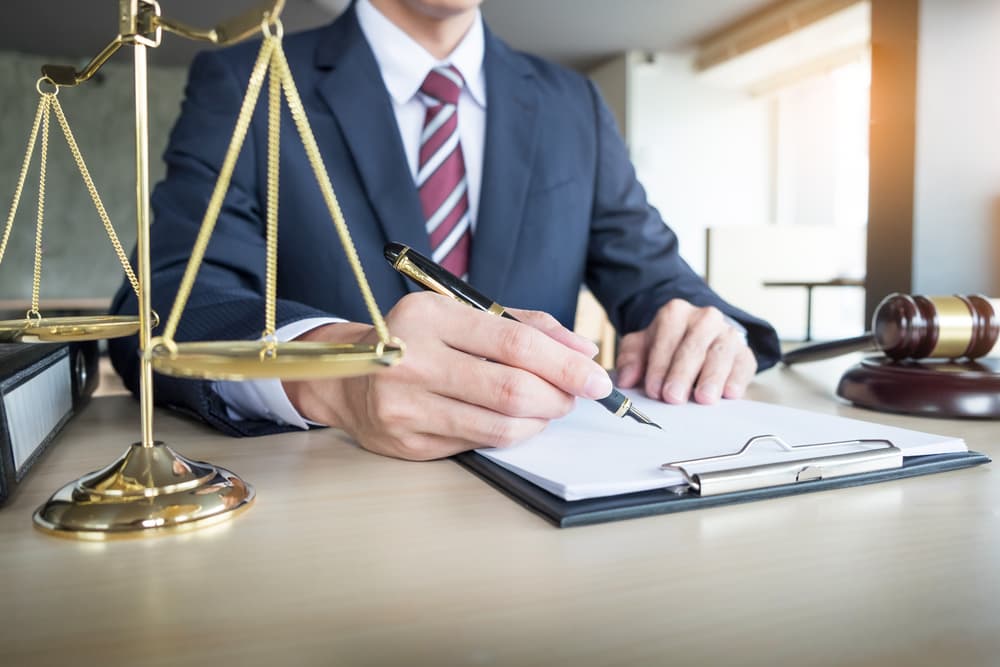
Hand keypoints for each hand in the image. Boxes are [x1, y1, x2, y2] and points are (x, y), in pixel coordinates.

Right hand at [283, 292, 612, 459]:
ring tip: (549, 407)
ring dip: (541, 419)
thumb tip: (583, 352)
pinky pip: (480, 443)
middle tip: (576, 396)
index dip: (566, 364)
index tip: (596, 377)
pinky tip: (517, 421)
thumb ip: (525, 326)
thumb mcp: (463, 315)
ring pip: (501, 424)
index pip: (515, 343)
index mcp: (428, 316)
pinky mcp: (408, 441)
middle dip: (559, 396)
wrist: (348, 377)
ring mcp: (406, 406)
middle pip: (512, 389)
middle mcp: (411, 359)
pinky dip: (512, 433)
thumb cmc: (419, 340)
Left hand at [614, 299, 756, 404]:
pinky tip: (729, 393)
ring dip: (711, 377)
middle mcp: (705, 319)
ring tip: (702, 397)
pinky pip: (744, 364)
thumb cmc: (668, 345)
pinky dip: (737, 379)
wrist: (699, 339)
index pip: (667, 336)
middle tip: (673, 396)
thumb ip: (631, 359)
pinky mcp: (744, 353)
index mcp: (676, 313)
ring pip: (721, 354)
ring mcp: (727, 334)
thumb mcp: (643, 346)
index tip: (653, 389)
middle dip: (681, 373)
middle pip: (694, 346)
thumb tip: (626, 379)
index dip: (658, 365)